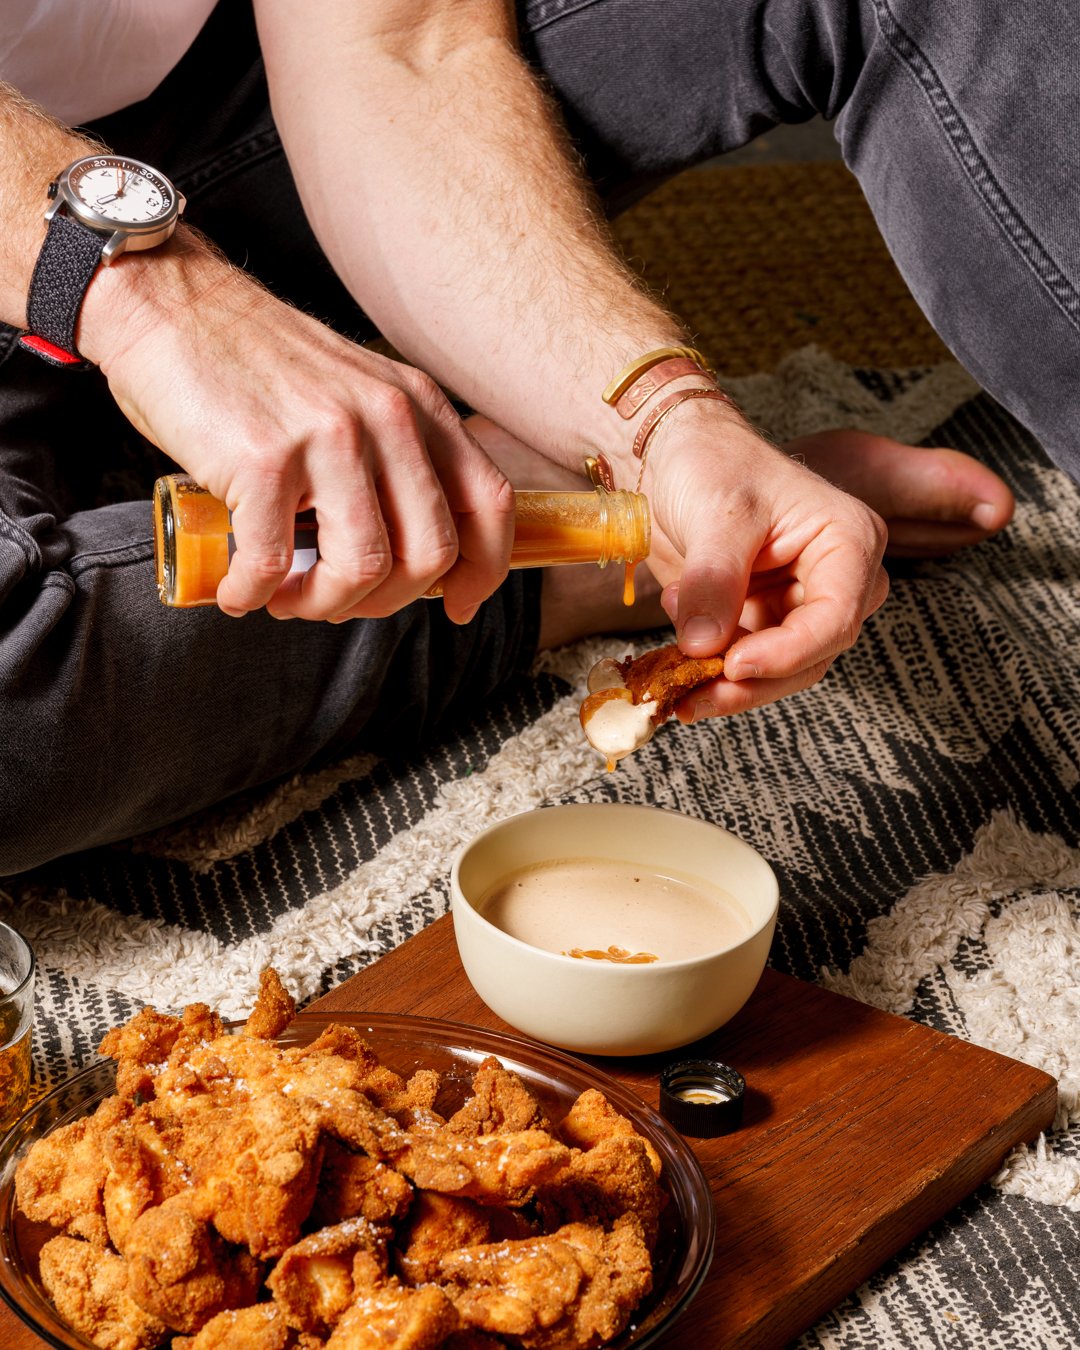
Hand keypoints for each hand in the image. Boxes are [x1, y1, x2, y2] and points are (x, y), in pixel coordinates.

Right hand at [88, 239, 514, 621]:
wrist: (170, 306)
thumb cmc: (254, 364)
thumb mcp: (356, 394)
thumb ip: (394, 456)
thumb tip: (411, 552)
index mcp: (419, 406)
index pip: (490, 502)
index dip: (482, 571)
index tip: (458, 605)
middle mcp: (388, 417)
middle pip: (432, 552)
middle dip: (389, 601)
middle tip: (343, 601)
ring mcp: (329, 437)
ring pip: (366, 568)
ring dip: (325, 605)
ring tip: (288, 598)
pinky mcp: (264, 460)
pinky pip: (275, 563)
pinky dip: (254, 593)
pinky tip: (239, 589)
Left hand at [639, 401, 889, 717]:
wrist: (673, 458)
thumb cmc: (712, 463)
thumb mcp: (717, 514)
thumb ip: (715, 580)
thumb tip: (703, 645)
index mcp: (848, 541)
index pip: (836, 617)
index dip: (788, 652)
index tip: (734, 666)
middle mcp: (835, 579)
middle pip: (811, 655)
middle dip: (751, 680)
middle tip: (693, 691)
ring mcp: (798, 604)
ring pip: (777, 671)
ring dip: (722, 679)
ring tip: (673, 660)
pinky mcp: (761, 621)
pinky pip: (743, 664)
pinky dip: (706, 667)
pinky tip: (674, 643)